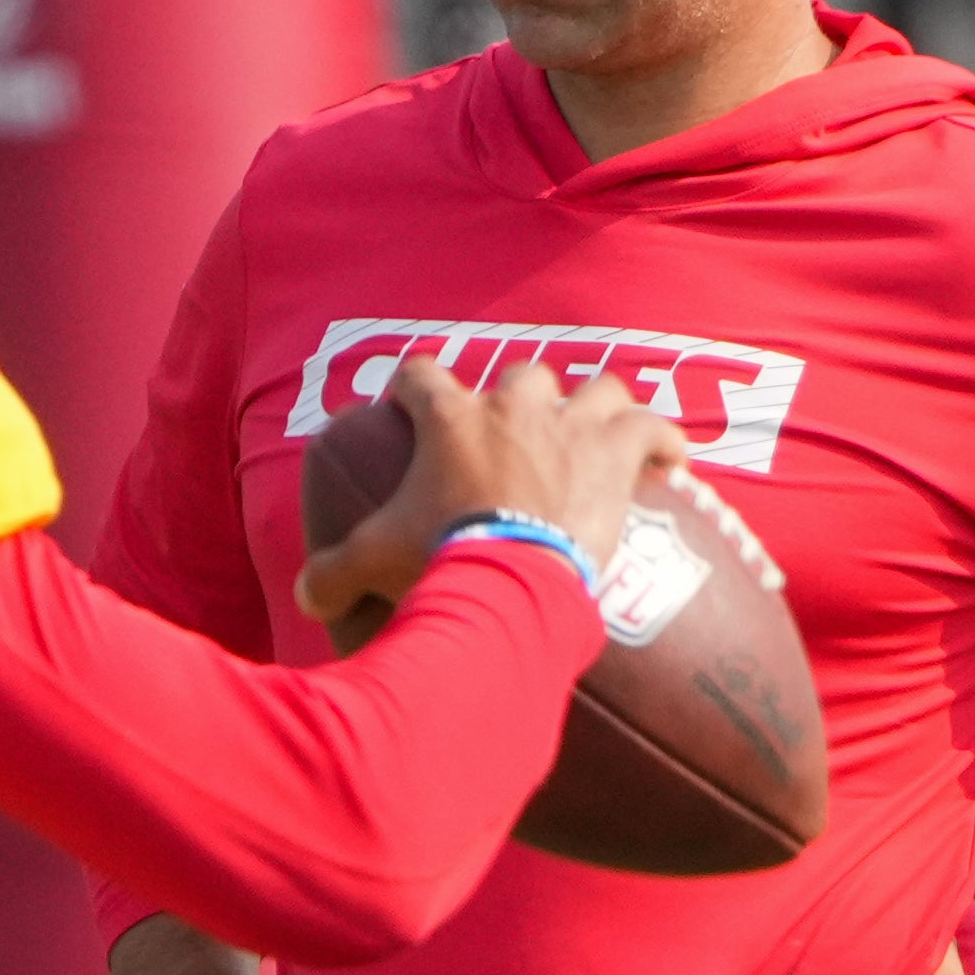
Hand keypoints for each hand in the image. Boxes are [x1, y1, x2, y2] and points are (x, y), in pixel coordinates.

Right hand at [293, 356, 685, 622]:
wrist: (510, 575)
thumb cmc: (439, 559)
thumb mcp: (371, 563)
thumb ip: (331, 574)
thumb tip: (302, 600)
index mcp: (449, 419)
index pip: (421, 374)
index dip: (414, 386)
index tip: (412, 406)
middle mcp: (512, 406)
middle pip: (522, 375)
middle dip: (522, 398)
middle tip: (521, 436)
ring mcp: (569, 424)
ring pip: (596, 386)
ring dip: (599, 406)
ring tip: (601, 433)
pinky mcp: (616, 451)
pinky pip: (653, 427)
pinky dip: (663, 443)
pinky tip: (672, 460)